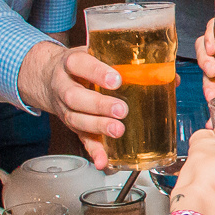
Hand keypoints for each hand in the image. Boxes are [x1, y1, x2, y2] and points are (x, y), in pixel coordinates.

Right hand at [17, 41, 127, 169]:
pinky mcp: (71, 125)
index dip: (97, 72)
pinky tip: (103, 161)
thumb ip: (125, 62)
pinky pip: (80, 139)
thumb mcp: (95, 53)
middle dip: (98, 105)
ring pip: (75, 119)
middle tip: (121, 109)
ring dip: (97, 127)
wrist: (47, 76)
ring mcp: (65, 108)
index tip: (116, 79)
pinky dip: (93, 151)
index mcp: (71, 63)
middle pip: (74, 96)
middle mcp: (63, 86)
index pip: (80, 64)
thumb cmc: (81, 65)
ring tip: (118, 131)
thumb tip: (168, 76)